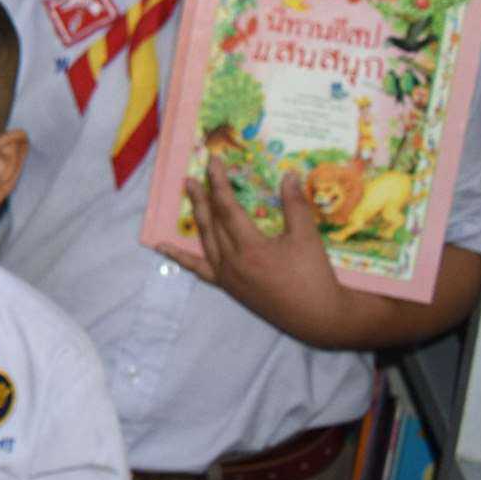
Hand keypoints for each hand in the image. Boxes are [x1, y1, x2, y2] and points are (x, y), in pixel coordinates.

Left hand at [175, 168, 350, 341]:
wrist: (318, 317)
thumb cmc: (314, 276)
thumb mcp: (307, 238)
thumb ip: (295, 205)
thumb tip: (288, 175)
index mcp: (251, 248)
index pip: (227, 207)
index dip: (218, 183)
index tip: (212, 162)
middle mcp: (232, 262)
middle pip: (211, 221)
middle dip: (202, 195)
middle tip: (193, 174)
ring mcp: (227, 276)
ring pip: (205, 239)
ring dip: (196, 215)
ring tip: (189, 193)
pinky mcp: (228, 287)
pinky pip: (199, 269)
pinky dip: (180, 257)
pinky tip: (162, 247)